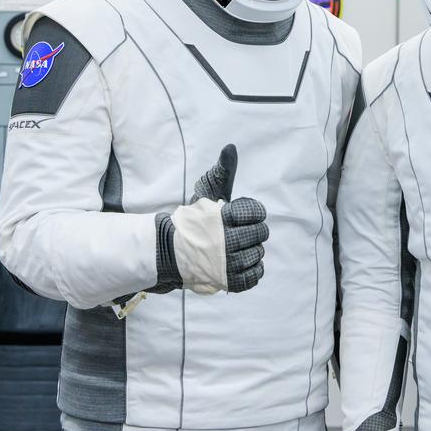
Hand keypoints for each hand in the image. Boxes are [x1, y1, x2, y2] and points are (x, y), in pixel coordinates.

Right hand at [155, 145, 268, 293]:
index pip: (255, 212)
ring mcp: (224, 264)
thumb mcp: (206, 194)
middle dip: (254, 230)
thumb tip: (231, 148)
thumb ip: (222, 173)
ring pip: (258, 254)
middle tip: (241, 231)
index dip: (253, 212)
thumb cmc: (194, 221)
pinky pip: (254, 275)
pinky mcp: (226, 282)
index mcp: (219, 217)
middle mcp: (222, 241)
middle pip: (260, 233)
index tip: (242, 214)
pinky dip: (253, 268)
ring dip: (252, 249)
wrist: (170, 252)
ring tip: (239, 246)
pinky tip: (243, 261)